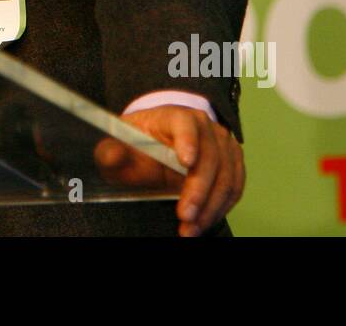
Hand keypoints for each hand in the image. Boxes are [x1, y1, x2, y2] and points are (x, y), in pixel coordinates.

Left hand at [93, 104, 244, 236]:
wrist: (153, 145)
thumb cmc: (135, 145)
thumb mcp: (116, 146)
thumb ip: (111, 152)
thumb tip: (112, 156)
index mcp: (173, 116)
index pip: (185, 123)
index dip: (188, 141)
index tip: (185, 163)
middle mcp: (204, 125)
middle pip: (210, 156)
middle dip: (199, 190)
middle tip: (185, 215)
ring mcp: (222, 143)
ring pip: (226, 176)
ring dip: (211, 206)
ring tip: (191, 229)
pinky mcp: (231, 162)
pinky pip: (234, 187)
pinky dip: (220, 208)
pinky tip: (202, 223)